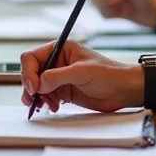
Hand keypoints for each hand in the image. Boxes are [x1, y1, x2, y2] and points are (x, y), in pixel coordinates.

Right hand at [20, 40, 141, 112]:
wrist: (125, 90)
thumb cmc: (110, 74)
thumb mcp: (83, 72)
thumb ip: (58, 76)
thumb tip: (38, 83)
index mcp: (61, 49)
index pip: (33, 57)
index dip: (29, 72)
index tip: (34, 87)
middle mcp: (58, 62)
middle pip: (32, 72)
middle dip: (30, 86)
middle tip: (32, 99)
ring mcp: (60, 77)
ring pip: (37, 86)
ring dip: (37, 97)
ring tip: (43, 106)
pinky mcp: (64, 91)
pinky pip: (47, 96)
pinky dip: (46, 103)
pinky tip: (53, 107)